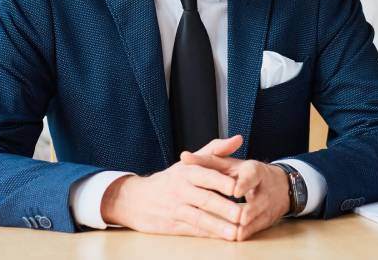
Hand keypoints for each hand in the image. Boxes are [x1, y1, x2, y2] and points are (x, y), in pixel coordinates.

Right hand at [100, 136, 243, 238]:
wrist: (135, 199)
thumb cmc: (171, 179)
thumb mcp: (189, 161)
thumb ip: (215, 150)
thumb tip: (238, 139)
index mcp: (188, 172)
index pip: (207, 176)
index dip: (222, 182)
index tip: (239, 187)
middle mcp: (182, 190)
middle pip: (205, 199)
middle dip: (224, 207)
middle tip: (242, 214)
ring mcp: (176, 209)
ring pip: (199, 218)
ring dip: (217, 226)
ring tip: (235, 233)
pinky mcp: (173, 226)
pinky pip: (193, 230)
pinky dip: (208, 235)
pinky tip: (222, 238)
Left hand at [179, 144, 291, 240]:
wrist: (276, 185)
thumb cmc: (243, 173)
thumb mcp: (228, 164)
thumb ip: (206, 161)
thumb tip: (184, 157)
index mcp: (254, 170)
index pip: (251, 176)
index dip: (244, 184)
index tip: (235, 191)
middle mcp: (264, 188)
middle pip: (257, 202)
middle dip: (246, 211)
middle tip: (237, 217)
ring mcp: (267, 205)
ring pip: (256, 217)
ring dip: (244, 225)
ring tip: (230, 230)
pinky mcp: (267, 218)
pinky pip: (255, 228)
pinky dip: (245, 232)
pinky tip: (233, 236)